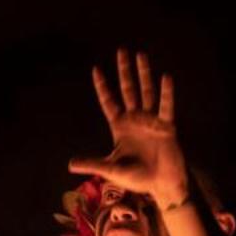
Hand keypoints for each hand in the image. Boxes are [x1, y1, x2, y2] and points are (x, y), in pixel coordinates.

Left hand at [66, 48, 188, 203]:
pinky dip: (166, 93)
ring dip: (144, 73)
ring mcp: (151, 120)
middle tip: (121, 50)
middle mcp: (135, 119)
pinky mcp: (166, 126)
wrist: (160, 185)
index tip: (96, 69)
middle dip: (124, 70)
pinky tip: (165, 77)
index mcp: (120, 127)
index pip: (109, 101)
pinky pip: (165, 106)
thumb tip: (70, 164)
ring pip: (146, 91)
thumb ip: (93, 163)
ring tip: (141, 54)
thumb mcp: (111, 169)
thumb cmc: (137, 177)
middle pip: (128, 89)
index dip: (103, 86)